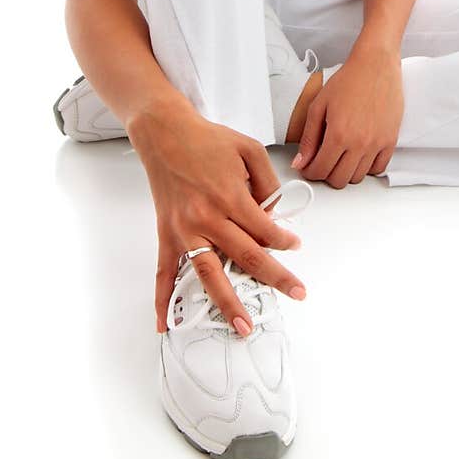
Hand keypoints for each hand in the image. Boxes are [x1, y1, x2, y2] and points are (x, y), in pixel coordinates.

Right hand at [128, 97, 307, 335]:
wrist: (165, 132)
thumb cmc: (207, 140)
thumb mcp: (250, 149)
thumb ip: (267, 183)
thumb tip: (274, 216)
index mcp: (231, 196)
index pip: (265, 231)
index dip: (284, 241)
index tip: (294, 245)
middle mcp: (207, 217)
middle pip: (246, 257)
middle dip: (275, 278)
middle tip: (296, 293)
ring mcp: (184, 230)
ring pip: (209, 274)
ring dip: (227, 303)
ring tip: (243, 326)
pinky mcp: (167, 234)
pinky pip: (164, 272)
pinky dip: (162, 300)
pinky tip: (164, 324)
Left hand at [291, 42, 403, 187]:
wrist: (375, 65)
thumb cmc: (348, 80)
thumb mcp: (319, 106)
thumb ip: (308, 138)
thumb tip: (301, 162)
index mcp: (338, 135)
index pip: (320, 170)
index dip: (310, 172)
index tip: (308, 167)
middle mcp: (359, 143)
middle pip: (339, 180)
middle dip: (326, 174)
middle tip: (322, 161)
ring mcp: (377, 144)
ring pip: (358, 177)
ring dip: (346, 172)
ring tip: (340, 156)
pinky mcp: (391, 140)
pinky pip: (378, 168)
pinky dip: (366, 168)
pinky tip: (359, 155)